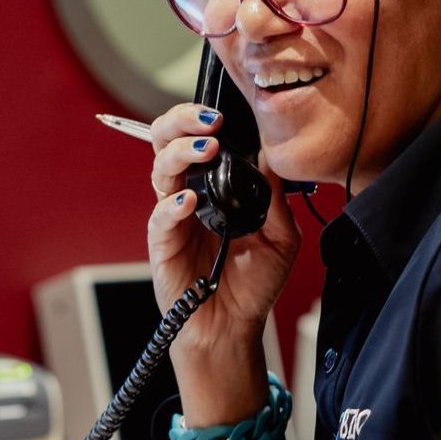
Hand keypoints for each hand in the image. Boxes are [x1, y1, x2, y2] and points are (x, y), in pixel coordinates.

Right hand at [147, 104, 300, 422]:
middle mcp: (189, 195)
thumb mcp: (281, 236)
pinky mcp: (163, 246)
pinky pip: (160, 218)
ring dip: (180, 154)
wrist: (235, 327)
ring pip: (161, 172)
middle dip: (181, 123)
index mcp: (215, 187)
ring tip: (205, 149)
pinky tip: (187, 201)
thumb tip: (272, 156)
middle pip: (168, 144)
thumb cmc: (253, 283)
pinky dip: (171, 206)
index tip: (226, 112)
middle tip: (208, 121)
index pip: (199, 139)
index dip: (204, 120)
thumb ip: (275, 198)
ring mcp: (173, 218)